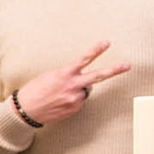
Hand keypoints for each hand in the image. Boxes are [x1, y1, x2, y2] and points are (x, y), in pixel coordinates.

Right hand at [13, 40, 130, 125]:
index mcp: (64, 74)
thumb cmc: (35, 90)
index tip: (107, 42)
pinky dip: (72, 100)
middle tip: (127, 65)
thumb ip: (68, 76)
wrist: (26, 110)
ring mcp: (75, 99)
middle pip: (98, 76)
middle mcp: (73, 86)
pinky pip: (79, 101)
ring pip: (85, 91)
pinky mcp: (74, 109)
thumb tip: (82, 82)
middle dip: (114, 70)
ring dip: (77, 90)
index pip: (84, 59)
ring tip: (61, 93)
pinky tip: (59, 101)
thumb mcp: (49, 76)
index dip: (96, 50)